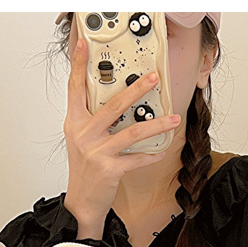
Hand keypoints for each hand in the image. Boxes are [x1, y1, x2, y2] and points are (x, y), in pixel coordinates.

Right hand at [63, 38, 180, 236]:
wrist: (82, 202)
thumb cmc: (85, 170)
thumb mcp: (81, 140)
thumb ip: (92, 120)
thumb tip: (116, 101)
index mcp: (74, 123)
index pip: (75, 88)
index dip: (78, 65)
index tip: (84, 44)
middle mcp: (83, 134)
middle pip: (113, 105)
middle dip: (136, 90)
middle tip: (153, 78)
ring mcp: (96, 152)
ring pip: (132, 132)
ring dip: (156, 125)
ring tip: (173, 118)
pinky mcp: (109, 169)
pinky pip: (136, 158)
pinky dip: (151, 155)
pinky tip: (162, 151)